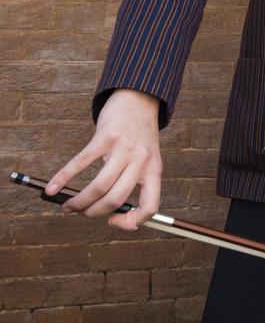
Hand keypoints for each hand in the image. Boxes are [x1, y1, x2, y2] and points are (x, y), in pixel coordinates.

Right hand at [45, 89, 162, 230]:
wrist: (139, 100)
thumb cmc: (139, 136)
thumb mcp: (147, 159)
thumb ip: (134, 181)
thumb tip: (111, 214)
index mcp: (154, 170)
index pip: (150, 206)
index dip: (131, 222)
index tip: (112, 222)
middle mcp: (142, 161)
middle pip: (116, 199)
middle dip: (94, 213)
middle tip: (81, 213)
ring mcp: (124, 148)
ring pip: (98, 186)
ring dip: (79, 202)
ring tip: (68, 205)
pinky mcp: (105, 136)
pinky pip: (80, 163)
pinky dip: (62, 178)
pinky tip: (51, 188)